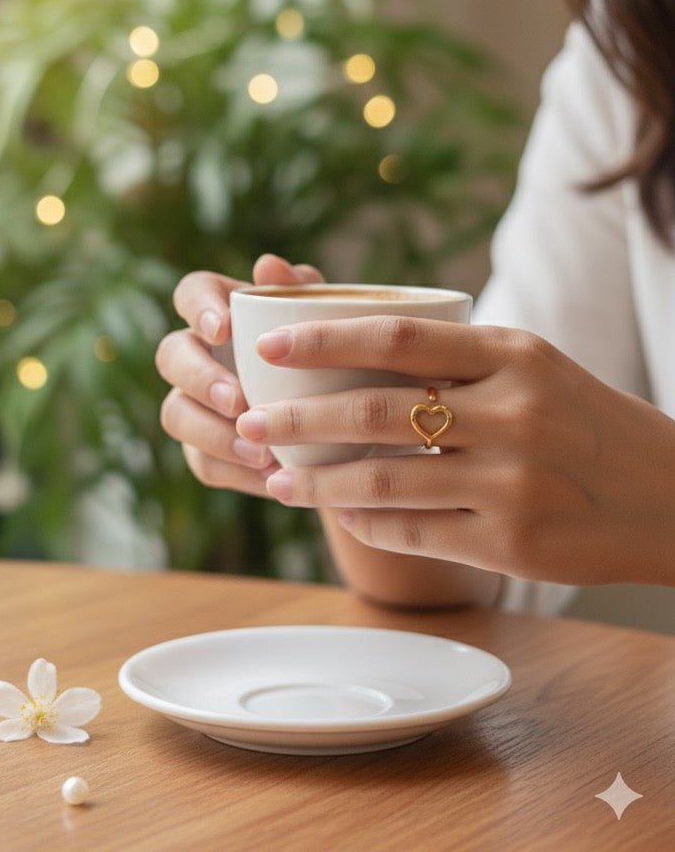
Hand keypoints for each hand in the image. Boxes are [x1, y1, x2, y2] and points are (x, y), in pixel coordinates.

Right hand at [155, 254, 322, 497]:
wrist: (351, 419)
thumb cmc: (334, 352)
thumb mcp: (329, 318)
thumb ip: (302, 290)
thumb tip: (268, 265)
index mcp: (222, 309)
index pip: (191, 292)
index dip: (198, 307)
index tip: (222, 328)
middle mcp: (199, 353)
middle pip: (171, 355)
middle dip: (199, 378)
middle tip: (238, 400)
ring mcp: (195, 404)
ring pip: (175, 414)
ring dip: (212, 433)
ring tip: (260, 452)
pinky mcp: (205, 450)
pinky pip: (203, 463)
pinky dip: (236, 472)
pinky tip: (272, 479)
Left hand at [234, 315, 674, 585]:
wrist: (670, 494)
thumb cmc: (583, 420)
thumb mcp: (531, 367)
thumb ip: (453, 359)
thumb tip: (349, 356)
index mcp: (512, 354)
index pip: (395, 338)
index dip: (322, 339)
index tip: (267, 344)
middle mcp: (512, 412)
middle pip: (375, 412)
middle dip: (296, 417)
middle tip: (247, 420)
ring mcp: (512, 481)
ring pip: (384, 480)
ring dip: (317, 481)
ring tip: (275, 476)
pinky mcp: (511, 542)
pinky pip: (415, 531)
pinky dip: (366, 522)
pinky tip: (340, 514)